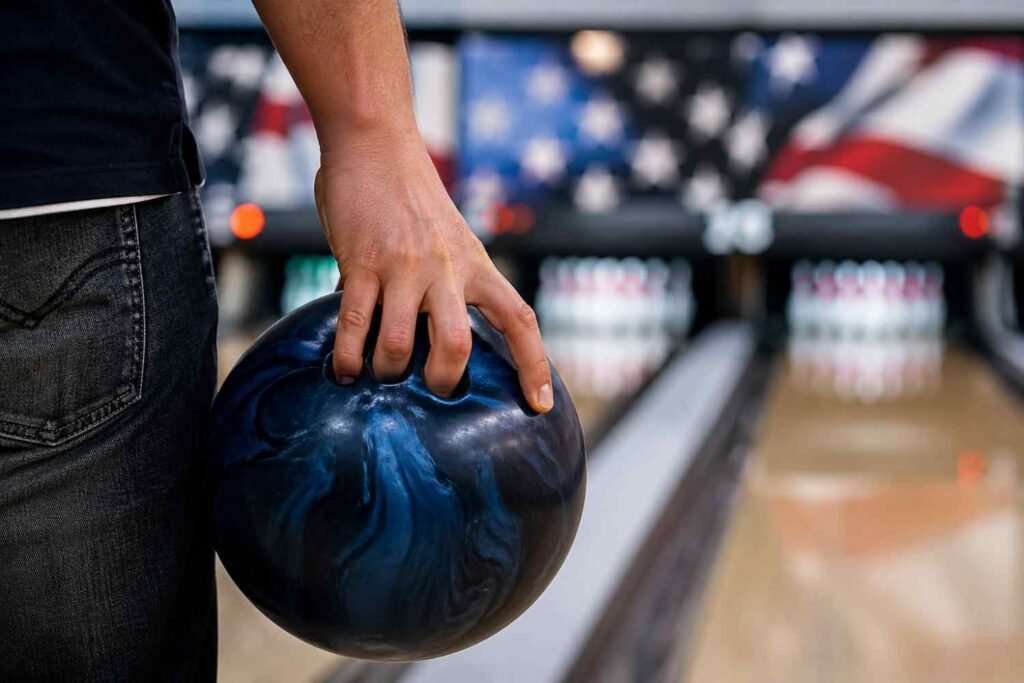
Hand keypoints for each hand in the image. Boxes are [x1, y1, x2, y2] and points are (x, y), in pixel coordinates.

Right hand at [314, 129, 553, 412]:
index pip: (518, 320)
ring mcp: (404, 268)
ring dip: (388, 372)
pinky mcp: (362, 263)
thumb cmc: (410, 196)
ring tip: (377, 375)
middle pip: (457, 345)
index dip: (534, 365)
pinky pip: (356, 324)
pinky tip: (342, 371)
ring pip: (401, 345)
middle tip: (431, 390)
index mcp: (476, 265)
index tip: (540, 405)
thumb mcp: (447, 239)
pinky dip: (348, 357)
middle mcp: (447, 270)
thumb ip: (439, 284)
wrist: (377, 143)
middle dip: (443, 381)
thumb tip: (410, 334)